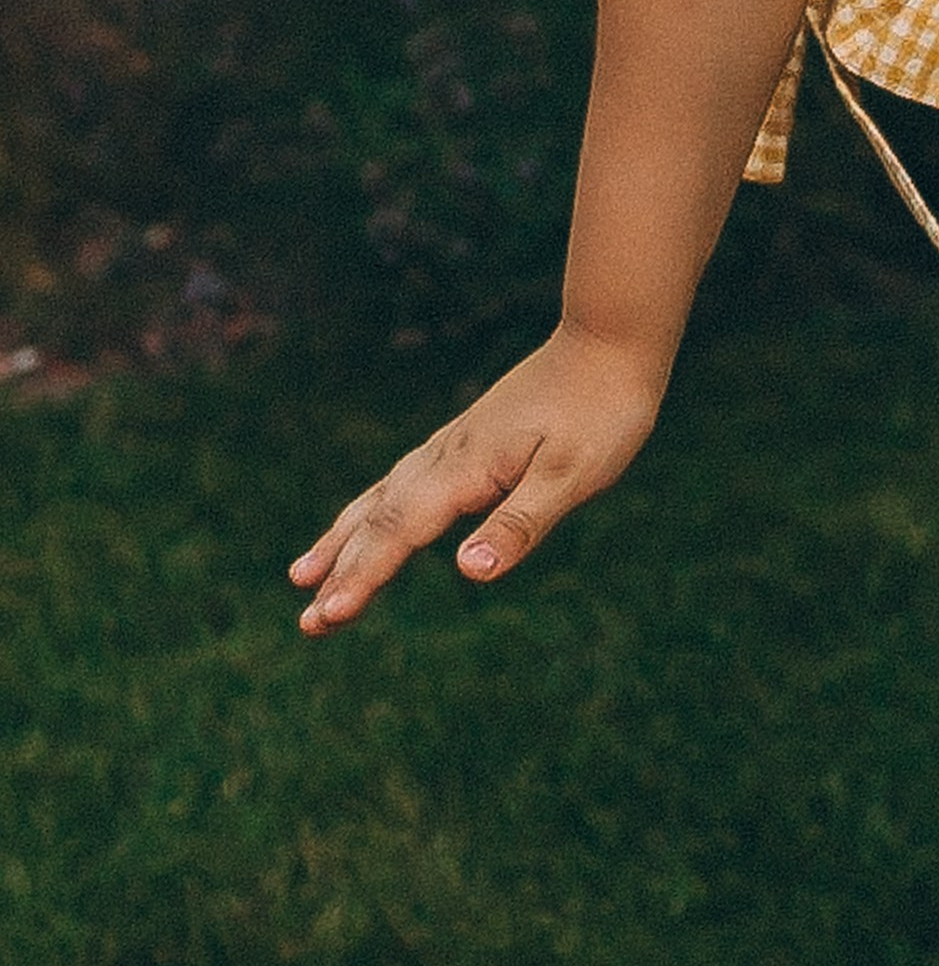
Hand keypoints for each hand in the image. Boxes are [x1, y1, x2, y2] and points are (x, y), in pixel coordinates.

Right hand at [288, 323, 665, 634]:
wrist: (609, 341)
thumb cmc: (601, 412)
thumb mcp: (572, 475)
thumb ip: (519, 523)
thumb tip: (466, 570)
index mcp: (467, 469)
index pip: (399, 534)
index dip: (361, 577)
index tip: (326, 617)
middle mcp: (447, 456)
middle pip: (379, 520)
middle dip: (340, 571)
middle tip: (306, 623)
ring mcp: (454, 444)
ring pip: (383, 498)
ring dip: (343, 540)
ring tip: (302, 573)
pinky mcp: (468, 438)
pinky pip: (402, 481)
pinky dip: (373, 508)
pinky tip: (371, 517)